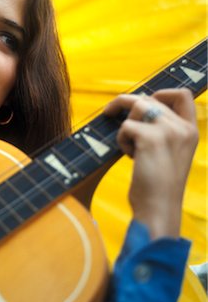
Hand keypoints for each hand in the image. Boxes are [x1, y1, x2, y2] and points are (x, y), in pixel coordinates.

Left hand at [104, 89, 197, 238]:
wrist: (158, 208)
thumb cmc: (157, 183)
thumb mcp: (167, 152)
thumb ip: (160, 129)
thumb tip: (137, 104)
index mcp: (191, 131)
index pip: (182, 95)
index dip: (160, 93)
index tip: (144, 102)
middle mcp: (183, 127)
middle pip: (149, 98)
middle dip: (125, 104)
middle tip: (109, 112)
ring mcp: (168, 131)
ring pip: (136, 105)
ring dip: (125, 125)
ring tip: (130, 148)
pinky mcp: (151, 138)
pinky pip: (125, 126)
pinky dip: (121, 139)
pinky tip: (131, 157)